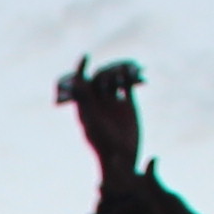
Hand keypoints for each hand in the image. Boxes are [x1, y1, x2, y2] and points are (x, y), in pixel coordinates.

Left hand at [56, 55, 143, 181]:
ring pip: (114, 78)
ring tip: (124, 74)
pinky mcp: (129, 105)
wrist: (122, 157)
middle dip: (105, 71)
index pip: (81, 82)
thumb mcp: (92, 120)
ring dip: (118, 71)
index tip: (85, 57)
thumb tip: (79, 81)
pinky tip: (134, 76)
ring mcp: (114, 102)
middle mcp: (99, 102)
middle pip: (99, 77)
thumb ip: (85, 101)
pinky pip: (128, 85)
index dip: (81, 68)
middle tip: (111, 77)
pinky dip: (131, 77)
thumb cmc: (102, 143)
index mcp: (85, 105)